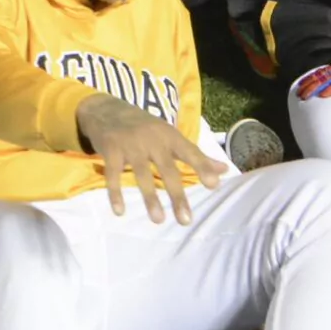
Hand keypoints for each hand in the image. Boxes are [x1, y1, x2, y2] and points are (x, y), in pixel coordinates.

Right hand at [77, 95, 226, 220]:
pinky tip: (120, 211)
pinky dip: (115, 193)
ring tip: (158, 220)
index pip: (189, 152)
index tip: (214, 185)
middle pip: (167, 169)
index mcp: (169, 135)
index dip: (202, 166)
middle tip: (186, 220)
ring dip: (150, 198)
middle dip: (177, 195)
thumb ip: (195, 155)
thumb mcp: (169, 136)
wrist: (105, 109)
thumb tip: (225, 170)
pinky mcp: (110, 150)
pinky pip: (113, 175)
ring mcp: (130, 144)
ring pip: (142, 174)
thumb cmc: (144, 127)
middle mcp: (151, 139)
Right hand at [291, 34, 330, 113]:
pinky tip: (305, 81)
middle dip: (313, 86)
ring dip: (310, 81)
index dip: (330, 89)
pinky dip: (313, 75)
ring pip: (321, 73)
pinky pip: (323, 70)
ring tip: (299, 89)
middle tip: (302, 95)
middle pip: (325, 78)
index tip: (320, 95)